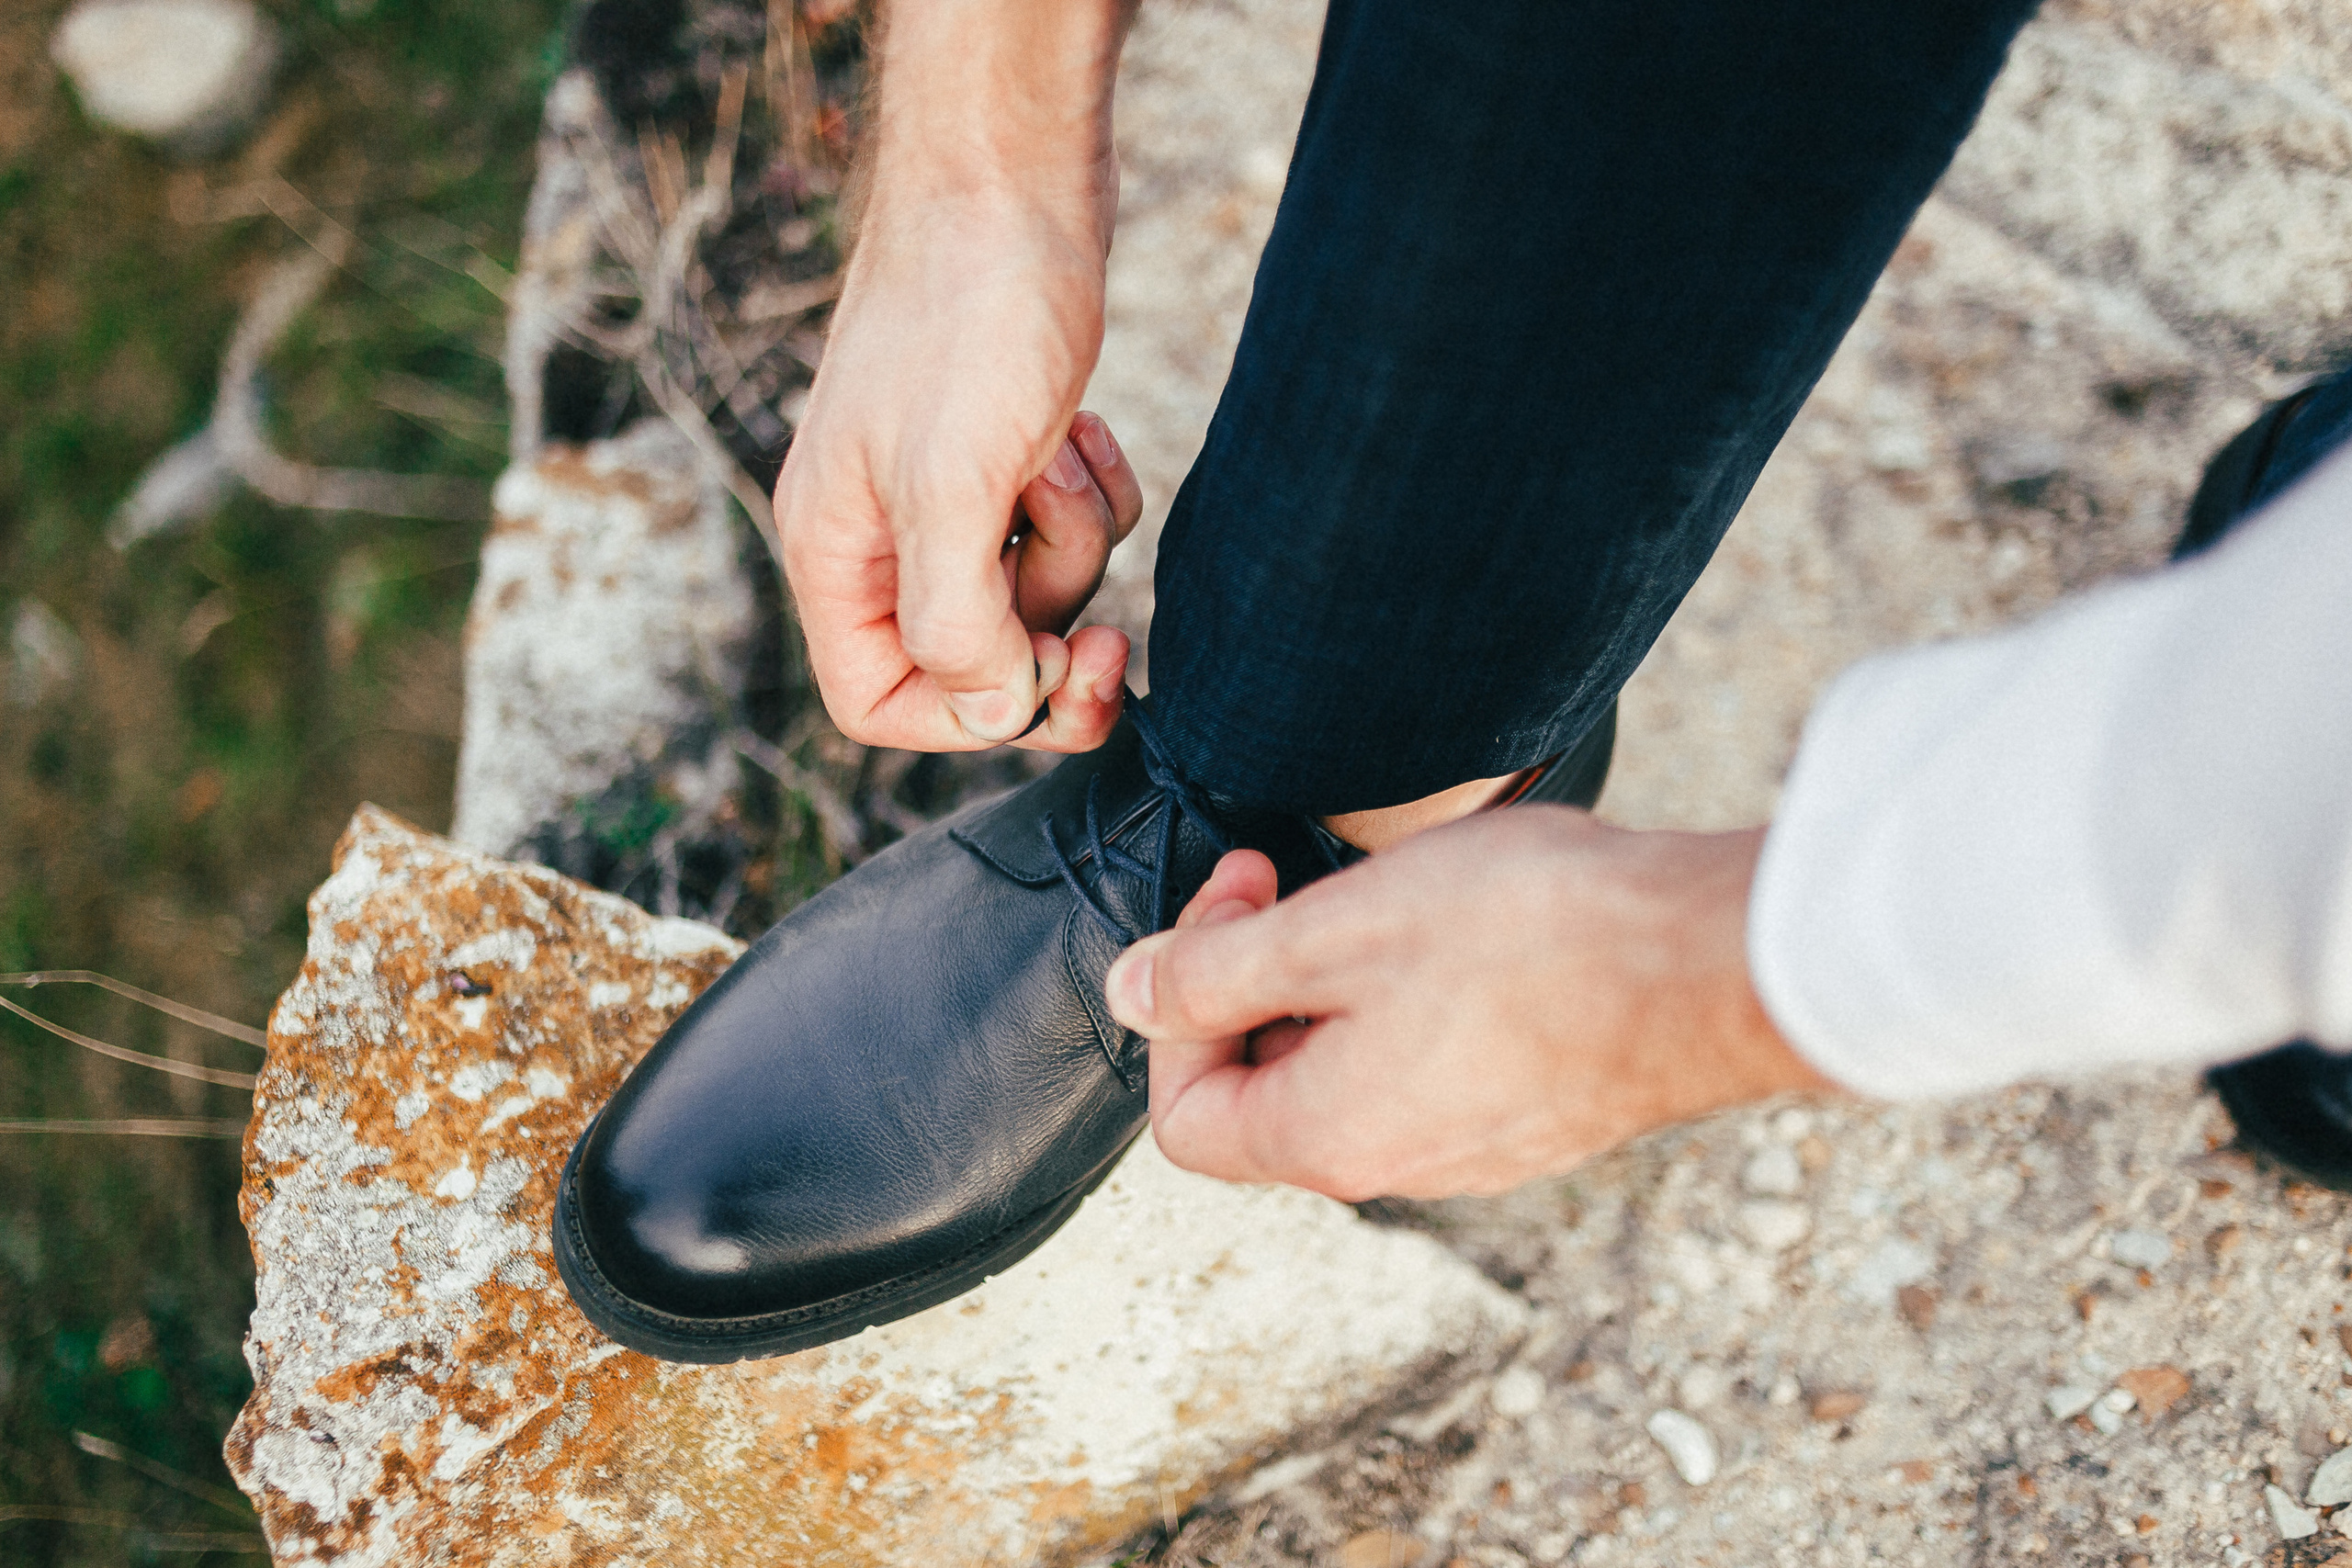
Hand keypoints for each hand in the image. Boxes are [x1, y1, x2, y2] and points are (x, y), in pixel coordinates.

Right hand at [775, 0, 1142, 751]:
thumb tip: (994, 711)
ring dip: (1073, 540)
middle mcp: (885, 536)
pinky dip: (1095, 490)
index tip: (1046, 683)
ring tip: (1057, 453)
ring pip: (1034, 591)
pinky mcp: (1014, 455)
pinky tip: (1080, 427)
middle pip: (972, 662)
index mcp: (837, 555)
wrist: (1010, 181)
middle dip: (1045, 639)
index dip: (966, 720)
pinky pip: (1071, 527)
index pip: (878, 701)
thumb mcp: (949, 485)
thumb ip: (957, 619)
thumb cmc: (962, 319)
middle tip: (1110, 639)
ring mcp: (951, 494)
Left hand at [1103, 807, 1837, 1199]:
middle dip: (1253, 983)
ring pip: (1350, 1075)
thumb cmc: (1534, 936)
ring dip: (1334, 985)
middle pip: (1266, 1093)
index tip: (1232, 902)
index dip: (1173, 1011)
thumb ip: (1216, 970)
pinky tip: (1460, 928)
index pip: (1184, 1117)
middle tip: (1291, 878)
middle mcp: (1396, 1169)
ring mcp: (1475, 1151)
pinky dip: (1408, 1003)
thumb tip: (1128, 994)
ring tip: (1384, 896)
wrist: (1716, 961)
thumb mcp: (1339, 928)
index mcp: (1325, 1139)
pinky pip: (1429, 1071)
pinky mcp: (1535, 1119)